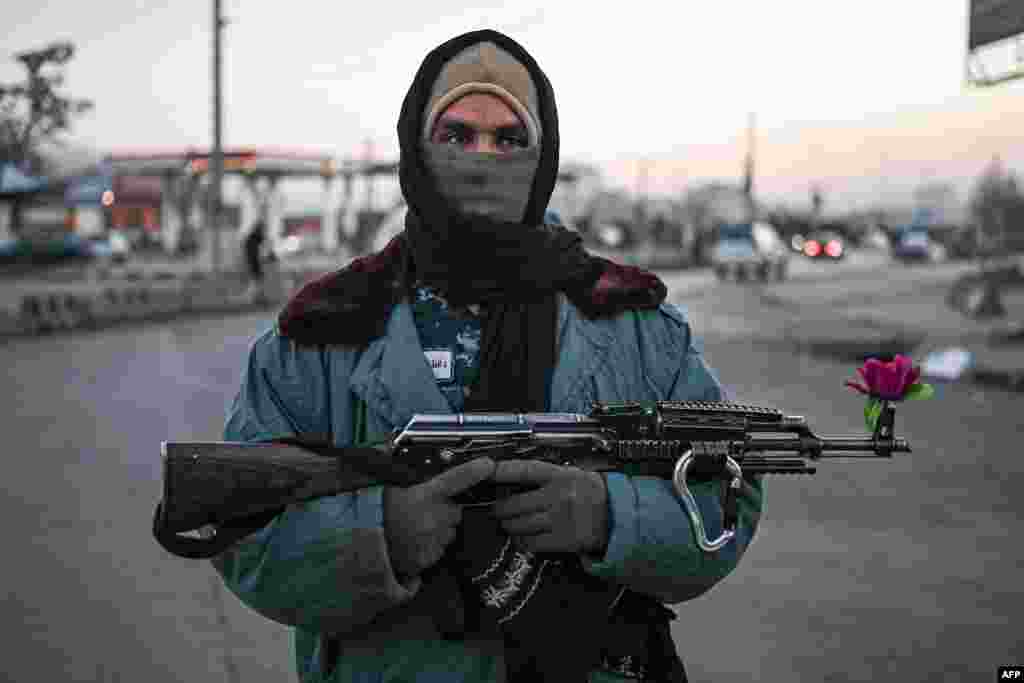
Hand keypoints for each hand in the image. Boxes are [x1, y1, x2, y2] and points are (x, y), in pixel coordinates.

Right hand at [383, 457, 495, 580]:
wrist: (360, 548)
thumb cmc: (375, 514)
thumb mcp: (388, 486)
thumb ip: (406, 474)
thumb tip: (406, 455)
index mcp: (424, 496)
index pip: (457, 479)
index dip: (475, 471)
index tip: (488, 464)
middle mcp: (433, 519)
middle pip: (455, 511)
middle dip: (445, 509)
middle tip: (422, 509)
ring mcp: (433, 541)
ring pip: (448, 531)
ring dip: (438, 528)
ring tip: (413, 526)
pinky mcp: (429, 560)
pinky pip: (439, 549)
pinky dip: (431, 545)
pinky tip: (413, 540)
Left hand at [490, 460, 609, 555]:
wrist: (616, 514)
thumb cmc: (591, 492)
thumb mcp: (571, 474)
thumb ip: (545, 476)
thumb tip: (512, 478)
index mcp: (559, 476)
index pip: (524, 471)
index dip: (502, 472)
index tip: (486, 471)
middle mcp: (558, 496)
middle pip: (515, 504)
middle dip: (500, 509)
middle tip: (495, 509)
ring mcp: (560, 519)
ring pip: (520, 524)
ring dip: (509, 526)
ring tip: (507, 524)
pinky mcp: (563, 540)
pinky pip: (532, 543)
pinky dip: (522, 541)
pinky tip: (521, 538)